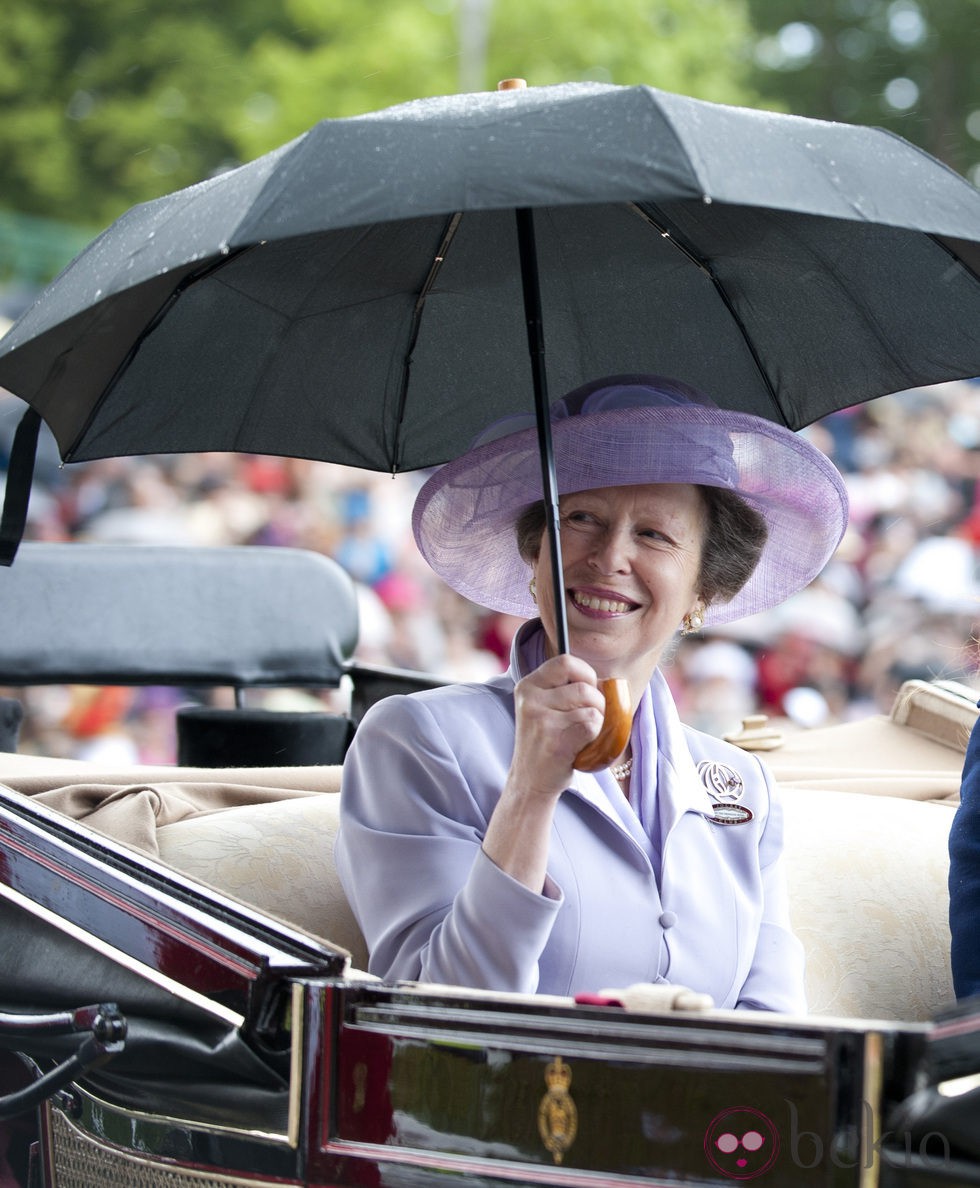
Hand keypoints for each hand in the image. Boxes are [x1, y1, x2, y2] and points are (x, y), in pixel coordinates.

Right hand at [509, 653, 605, 800]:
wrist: (530, 781)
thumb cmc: (547, 741)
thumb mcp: (543, 707)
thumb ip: (564, 689)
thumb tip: (609, 682)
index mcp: (528, 685)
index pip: (566, 661)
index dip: (586, 674)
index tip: (587, 690)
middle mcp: (531, 699)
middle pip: (585, 686)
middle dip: (598, 702)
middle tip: (589, 719)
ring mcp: (541, 719)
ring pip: (592, 706)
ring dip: (598, 721)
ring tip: (583, 735)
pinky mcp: (555, 740)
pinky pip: (593, 725)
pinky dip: (597, 736)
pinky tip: (582, 746)